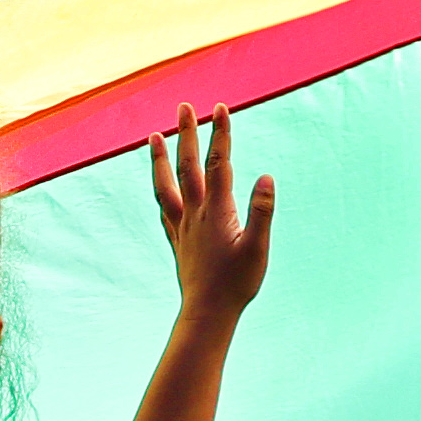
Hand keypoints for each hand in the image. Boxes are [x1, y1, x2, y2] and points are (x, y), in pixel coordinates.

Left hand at [149, 109, 271, 319]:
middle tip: (184, 107)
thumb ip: (262, 211)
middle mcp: (194, 214)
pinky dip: (160, 190)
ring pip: (166, 184)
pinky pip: (163, 208)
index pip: (219, 163)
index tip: (220, 107)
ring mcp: (182, 227)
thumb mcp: (258, 248)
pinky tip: (159, 185)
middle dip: (187, 133)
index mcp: (216, 211)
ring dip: (160, 158)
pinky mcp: (177, 240)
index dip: (220, 134)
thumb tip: (266, 177)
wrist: (207, 313)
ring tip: (155, 136)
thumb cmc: (237, 284)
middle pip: (187, 165)